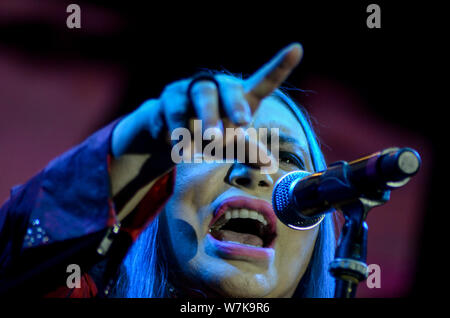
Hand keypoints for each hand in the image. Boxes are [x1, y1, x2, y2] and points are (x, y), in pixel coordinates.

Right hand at [111, 43, 302, 159]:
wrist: (168, 131)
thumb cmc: (209, 134)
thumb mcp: (230, 144)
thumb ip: (247, 151)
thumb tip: (269, 165)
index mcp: (237, 96)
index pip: (262, 81)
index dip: (279, 66)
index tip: (297, 48)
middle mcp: (215, 87)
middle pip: (226, 88)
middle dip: (233, 106)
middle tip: (242, 125)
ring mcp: (189, 90)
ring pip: (198, 97)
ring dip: (203, 120)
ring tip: (206, 144)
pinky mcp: (166, 101)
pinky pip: (170, 113)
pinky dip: (175, 131)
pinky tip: (176, 145)